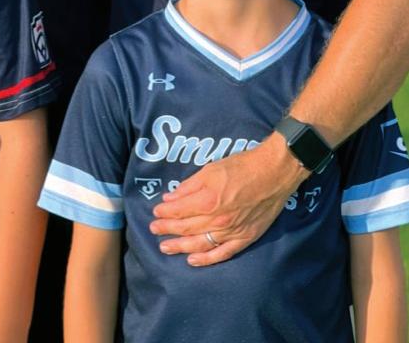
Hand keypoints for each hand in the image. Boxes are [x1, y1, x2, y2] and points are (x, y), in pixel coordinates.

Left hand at [149, 133, 307, 265]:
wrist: (273, 173)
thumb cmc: (241, 167)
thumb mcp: (210, 170)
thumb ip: (189, 186)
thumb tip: (170, 198)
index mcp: (208, 200)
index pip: (179, 211)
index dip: (164, 213)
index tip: (155, 213)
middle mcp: (218, 219)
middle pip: (186, 228)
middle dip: (167, 229)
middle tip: (153, 230)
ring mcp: (231, 231)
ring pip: (200, 244)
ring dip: (180, 246)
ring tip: (165, 247)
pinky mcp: (245, 238)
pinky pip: (222, 253)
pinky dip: (206, 259)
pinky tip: (192, 260)